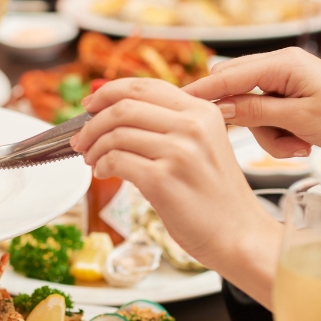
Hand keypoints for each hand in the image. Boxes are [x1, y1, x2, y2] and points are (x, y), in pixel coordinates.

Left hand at [70, 78, 280, 306]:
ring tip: (92, 161)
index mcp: (201, 111)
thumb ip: (171, 125)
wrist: (238, 234)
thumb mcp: (203, 145)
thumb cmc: (215, 196)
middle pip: (123, 106)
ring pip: (115, 133)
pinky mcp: (162, 180)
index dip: (108, 91)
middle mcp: (192, 126)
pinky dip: (101, 166)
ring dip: (93, 147)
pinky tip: (103, 173)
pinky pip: (116, 160)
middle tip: (81, 140)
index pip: (144, 86)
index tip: (89, 104)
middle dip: (92, 122)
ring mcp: (178, 152)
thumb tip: (118, 114)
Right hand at [183, 47, 320, 157]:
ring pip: (249, 111)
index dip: (200, 92)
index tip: (174, 106)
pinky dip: (276, 136)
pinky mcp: (288, 100)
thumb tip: (218, 110)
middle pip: (234, 92)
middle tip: (260, 139)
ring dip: (266, 135)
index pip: (227, 75)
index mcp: (282, 64)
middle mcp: (280, 69)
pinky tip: (299, 143)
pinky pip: (265, 118)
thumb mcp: (300, 119)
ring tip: (295, 146)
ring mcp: (283, 84)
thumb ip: (255, 112)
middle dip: (243, 122)